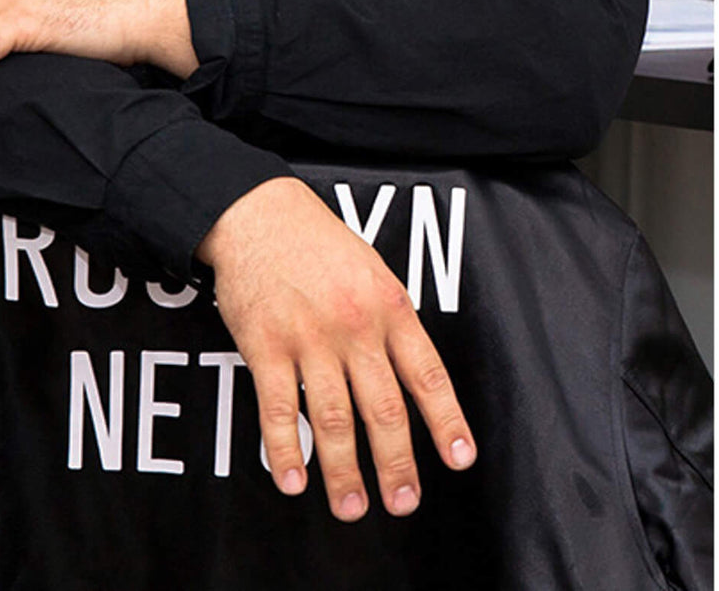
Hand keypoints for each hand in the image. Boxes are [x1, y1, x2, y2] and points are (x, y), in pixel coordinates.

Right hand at [197, 178, 475, 522]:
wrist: (259, 212)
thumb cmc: (318, 242)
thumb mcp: (373, 269)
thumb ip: (392, 321)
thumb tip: (414, 380)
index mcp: (388, 305)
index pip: (427, 373)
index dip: (446, 421)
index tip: (459, 460)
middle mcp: (354, 325)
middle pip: (383, 408)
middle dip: (396, 464)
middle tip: (403, 502)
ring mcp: (308, 337)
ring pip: (333, 419)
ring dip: (344, 471)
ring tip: (352, 507)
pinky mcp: (265, 344)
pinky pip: (277, 409)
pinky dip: (286, 450)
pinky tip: (293, 479)